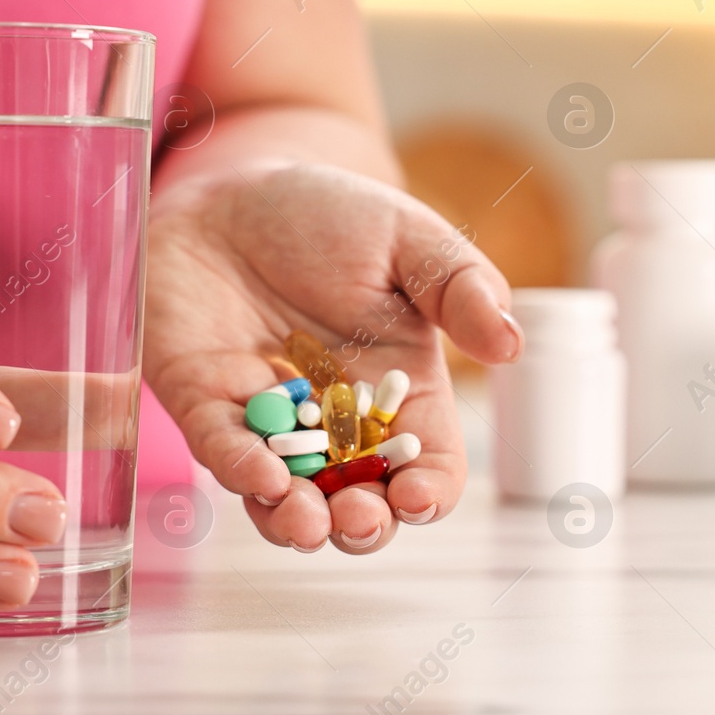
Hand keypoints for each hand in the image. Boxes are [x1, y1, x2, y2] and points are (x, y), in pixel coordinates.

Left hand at [145, 161, 521, 554]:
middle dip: (361, 524)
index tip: (420, 495)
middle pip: (358, 501)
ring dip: (297, 523)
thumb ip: (461, 287)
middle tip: (359, 517)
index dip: (429, 491)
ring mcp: (267, 422)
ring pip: (285, 499)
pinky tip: (259, 477)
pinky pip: (220, 449)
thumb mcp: (409, 239)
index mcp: (399, 392)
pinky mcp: (203, 403)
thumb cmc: (331, 215)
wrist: (235, 189)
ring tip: (307, 522)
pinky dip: (238, 470)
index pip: (425, 463)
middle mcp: (334, 424)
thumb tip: (511, 344)